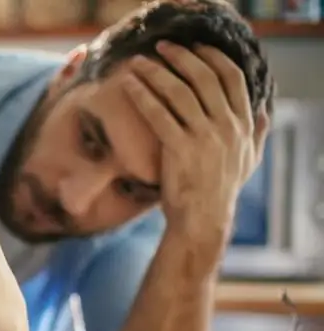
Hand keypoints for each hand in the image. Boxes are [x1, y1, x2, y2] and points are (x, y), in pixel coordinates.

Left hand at [123, 42, 268, 241]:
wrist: (203, 220)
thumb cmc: (221, 191)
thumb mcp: (248, 161)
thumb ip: (256, 134)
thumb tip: (264, 113)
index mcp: (243, 124)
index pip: (232, 78)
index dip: (212, 57)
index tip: (195, 47)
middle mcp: (226, 126)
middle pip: (204, 78)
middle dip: (181, 57)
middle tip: (160, 47)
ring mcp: (204, 137)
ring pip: (179, 92)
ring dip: (156, 72)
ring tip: (137, 63)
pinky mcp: (180, 149)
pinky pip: (159, 114)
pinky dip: (142, 96)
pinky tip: (129, 86)